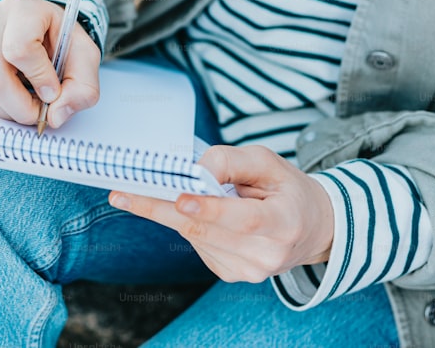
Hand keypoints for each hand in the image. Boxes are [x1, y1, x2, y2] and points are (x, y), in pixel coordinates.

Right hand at [0, 0, 100, 127]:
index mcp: (26, 6)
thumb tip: (56, 116)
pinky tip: (14, 93)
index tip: (53, 91)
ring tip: (29, 103)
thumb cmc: (61, 39)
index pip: (20, 50)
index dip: (38, 78)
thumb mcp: (85, 58)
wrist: (40, 25)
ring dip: (8, 110)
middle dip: (21, 107)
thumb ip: (83, 89)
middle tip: (40, 112)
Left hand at [108, 145, 333, 282]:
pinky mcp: (231, 274)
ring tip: (146, 189)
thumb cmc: (286, 189)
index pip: (244, 220)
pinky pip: (197, 244)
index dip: (210, 210)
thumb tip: (195, 169)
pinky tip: (191, 208)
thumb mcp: (267, 162)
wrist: (311, 228)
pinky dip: (186, 223)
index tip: (180, 198)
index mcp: (285, 223)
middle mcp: (267, 254)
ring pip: (194, 237)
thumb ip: (231, 161)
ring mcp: (249, 270)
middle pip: (206, 231)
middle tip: (123, 193)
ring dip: (167, 212)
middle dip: (161, 209)